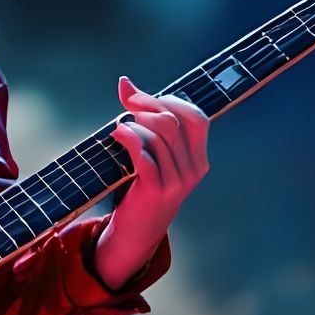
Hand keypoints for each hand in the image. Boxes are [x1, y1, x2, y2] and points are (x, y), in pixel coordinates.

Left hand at [94, 76, 209, 287]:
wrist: (138, 232)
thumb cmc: (143, 187)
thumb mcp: (152, 155)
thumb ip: (144, 120)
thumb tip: (125, 82)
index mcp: (198, 159)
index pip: (197, 118)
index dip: (171, 101)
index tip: (144, 99)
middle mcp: (193, 170)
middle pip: (172, 123)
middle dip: (146, 106)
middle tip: (126, 105)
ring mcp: (176, 183)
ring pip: (157, 136)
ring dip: (133, 124)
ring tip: (119, 127)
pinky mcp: (155, 192)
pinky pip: (143, 155)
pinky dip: (128, 139)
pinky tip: (116, 136)